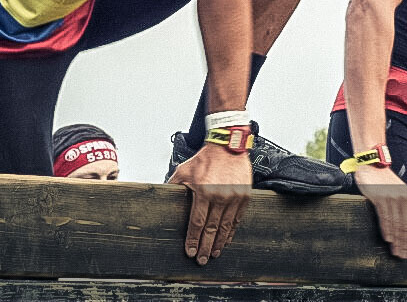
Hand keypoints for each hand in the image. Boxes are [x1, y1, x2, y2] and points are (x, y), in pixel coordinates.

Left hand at [168, 144, 251, 264]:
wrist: (228, 146)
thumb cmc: (205, 158)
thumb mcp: (184, 170)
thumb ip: (173, 186)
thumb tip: (162, 197)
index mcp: (203, 191)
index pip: (197, 222)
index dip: (193, 239)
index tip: (191, 251)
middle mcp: (219, 196)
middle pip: (211, 229)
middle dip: (205, 247)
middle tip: (202, 260)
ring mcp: (234, 197)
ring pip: (225, 227)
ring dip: (219, 243)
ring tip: (214, 253)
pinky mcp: (244, 196)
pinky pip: (237, 219)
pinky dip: (231, 232)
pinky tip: (226, 240)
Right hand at [354, 166, 406, 258]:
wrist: (372, 165)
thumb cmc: (385, 181)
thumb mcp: (400, 191)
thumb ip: (406, 206)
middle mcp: (405, 198)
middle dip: (406, 243)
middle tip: (404, 256)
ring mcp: (392, 198)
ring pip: (396, 224)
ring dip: (397, 241)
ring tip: (396, 252)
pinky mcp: (380, 197)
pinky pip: (385, 217)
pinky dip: (387, 230)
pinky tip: (388, 239)